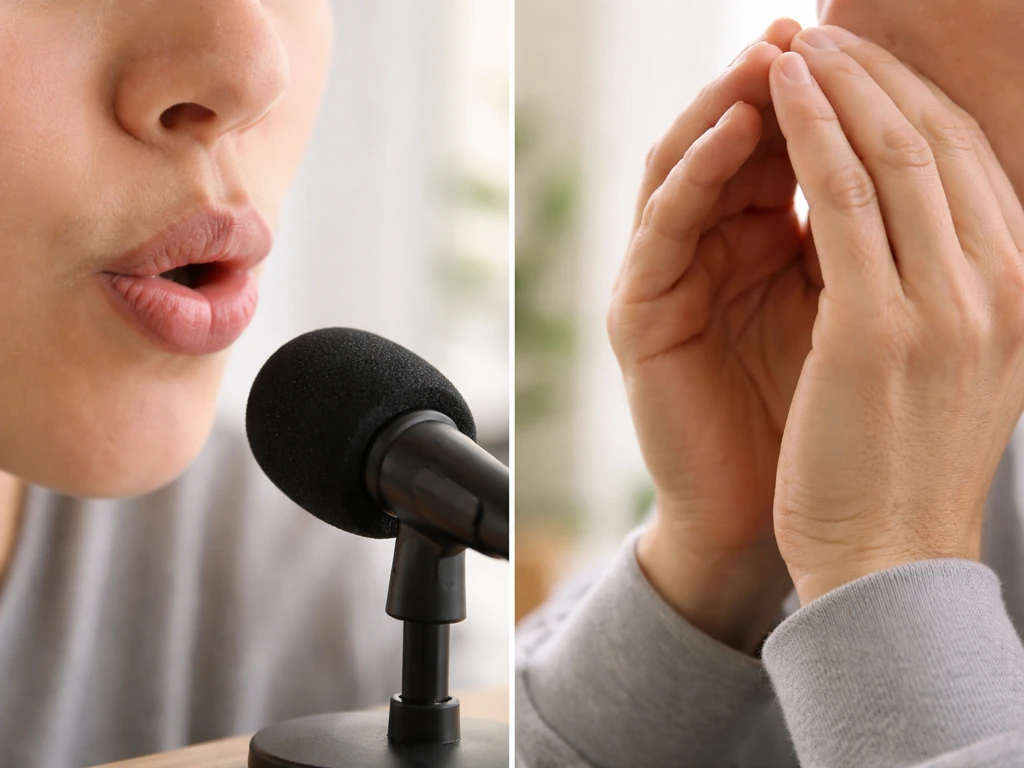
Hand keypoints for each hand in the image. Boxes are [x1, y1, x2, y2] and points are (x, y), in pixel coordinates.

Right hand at [608, 18, 812, 651]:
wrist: (800, 521)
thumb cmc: (846, 423)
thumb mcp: (870, 303)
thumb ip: (875, 230)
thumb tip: (938, 146)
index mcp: (775, 245)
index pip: (797, 147)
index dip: (833, 97)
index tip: (873, 43)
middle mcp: (717, 252)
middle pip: (738, 143)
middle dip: (780, 85)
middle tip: (814, 27)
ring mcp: (673, 279)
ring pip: (687, 165)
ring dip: (728, 108)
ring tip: (773, 58)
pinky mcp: (639, 313)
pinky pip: (662, 226)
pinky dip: (693, 173)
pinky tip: (736, 132)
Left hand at [768, 27, 1023, 603]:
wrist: (886, 561)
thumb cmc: (901, 466)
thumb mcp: (954, 366)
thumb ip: (956, 292)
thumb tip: (931, 228)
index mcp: (1022, 292)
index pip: (970, 165)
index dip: (912, 102)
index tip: (862, 66)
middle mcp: (1004, 286)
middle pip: (941, 143)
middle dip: (878, 76)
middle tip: (825, 32)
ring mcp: (951, 305)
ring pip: (897, 156)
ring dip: (843, 87)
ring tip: (797, 44)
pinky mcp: (881, 328)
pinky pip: (844, 201)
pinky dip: (813, 136)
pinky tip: (782, 95)